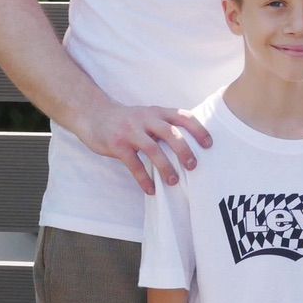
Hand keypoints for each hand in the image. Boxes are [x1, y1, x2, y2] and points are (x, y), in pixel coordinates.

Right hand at [78, 102, 211, 194]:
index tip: (210, 144)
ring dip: (165, 167)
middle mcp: (146, 119)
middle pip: (171, 133)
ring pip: (152, 149)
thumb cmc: (127, 120)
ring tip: (173, 181)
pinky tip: (150, 190)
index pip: (183, 117)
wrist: (93, 114)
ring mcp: (130, 131)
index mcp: (157, 112)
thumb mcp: (148, 116)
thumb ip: (165, 126)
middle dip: (184, 150)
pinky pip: (133, 164)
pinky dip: (143, 178)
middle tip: (194, 166)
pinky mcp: (117, 144)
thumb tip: (191, 146)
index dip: (198, 129)